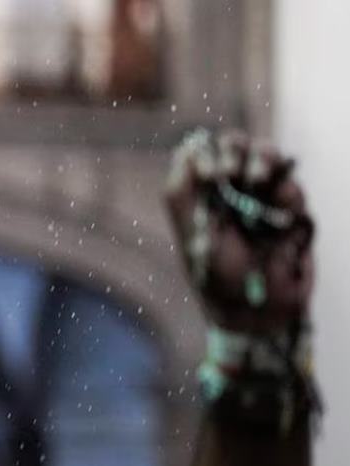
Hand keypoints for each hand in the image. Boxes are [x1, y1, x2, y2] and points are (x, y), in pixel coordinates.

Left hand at [165, 129, 313, 333]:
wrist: (258, 311)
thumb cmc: (217, 279)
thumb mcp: (192, 236)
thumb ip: (182, 193)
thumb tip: (187, 150)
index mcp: (200, 196)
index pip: (202, 153)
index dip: (206, 153)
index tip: (212, 176)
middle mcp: (230, 191)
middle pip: (235, 145)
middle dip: (234, 150)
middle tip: (231, 173)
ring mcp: (262, 198)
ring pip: (267, 155)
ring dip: (263, 160)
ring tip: (257, 182)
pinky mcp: (290, 210)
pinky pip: (291, 186)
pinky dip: (286, 193)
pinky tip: (279, 215)